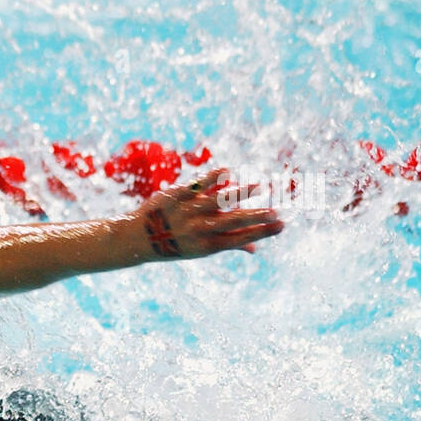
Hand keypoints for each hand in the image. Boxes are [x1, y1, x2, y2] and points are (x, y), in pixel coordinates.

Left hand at [135, 168, 283, 258]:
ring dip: (240, 193)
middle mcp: (199, 229)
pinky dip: (213, 178)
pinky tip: (229, 172)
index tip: (281, 225)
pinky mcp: (176, 196)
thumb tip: (255, 248)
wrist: (139, 238)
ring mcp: (188, 211)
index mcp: (208, 245)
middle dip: (257, 218)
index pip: (240, 239)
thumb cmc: (176, 242)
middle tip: (277, 212)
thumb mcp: (200, 248)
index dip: (262, 233)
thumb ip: (228, 244)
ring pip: (218, 201)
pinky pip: (197, 185)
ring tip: (259, 187)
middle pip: (233, 222)